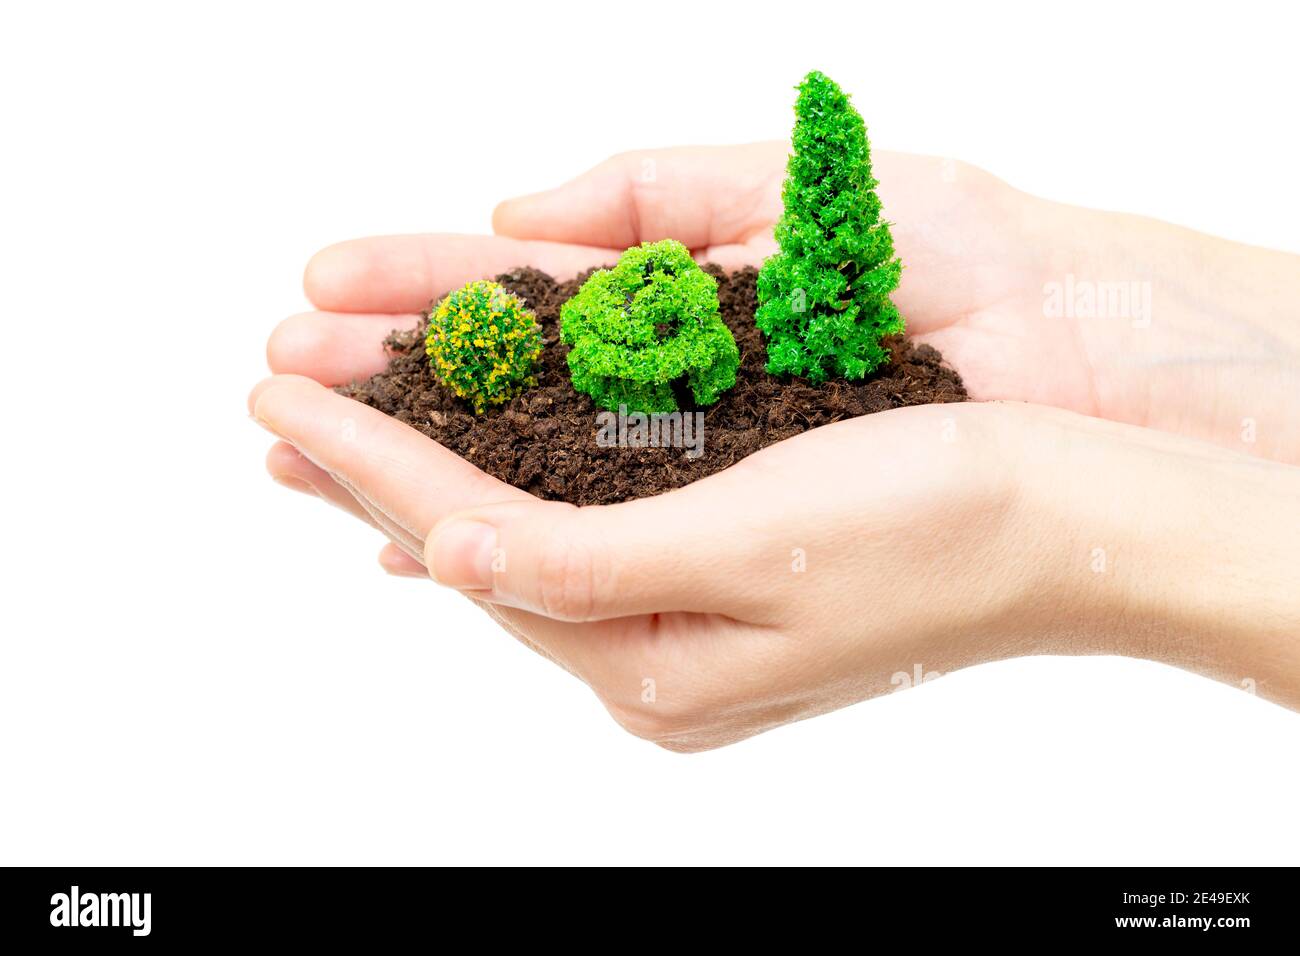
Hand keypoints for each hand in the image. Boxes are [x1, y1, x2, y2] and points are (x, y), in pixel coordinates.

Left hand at [250, 376, 1299, 749]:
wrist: (1065, 519)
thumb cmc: (931, 524)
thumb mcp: (743, 549)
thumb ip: (583, 566)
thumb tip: (447, 562)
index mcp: (655, 674)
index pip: (476, 550)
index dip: (371, 467)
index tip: (279, 400)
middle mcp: (656, 669)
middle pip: (482, 553)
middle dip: (377, 473)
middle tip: (277, 405)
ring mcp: (686, 635)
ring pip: (523, 542)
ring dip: (436, 475)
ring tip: (343, 431)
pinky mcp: (718, 592)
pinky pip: (582, 536)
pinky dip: (516, 490)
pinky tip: (470, 480)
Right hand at [270, 143, 1299, 462]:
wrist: (1087, 363)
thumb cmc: (971, 263)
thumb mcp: (805, 194)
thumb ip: (665, 185)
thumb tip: (521, 206)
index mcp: (687, 306)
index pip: (524, 297)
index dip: (424, 290)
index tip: (327, 291)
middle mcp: (678, 400)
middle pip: (502, 388)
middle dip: (387, 381)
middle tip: (277, 383)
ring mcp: (700, 472)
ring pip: (525, 464)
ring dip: (412, 457)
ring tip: (307, 451)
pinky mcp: (729, 533)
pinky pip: (589, 537)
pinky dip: (497, 528)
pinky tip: (419, 537)